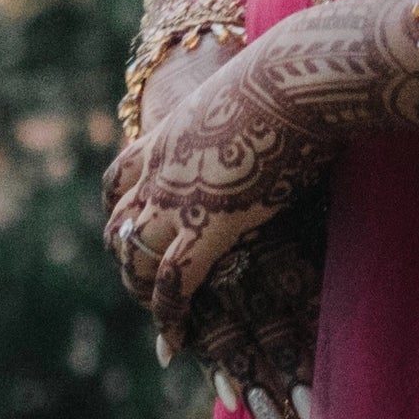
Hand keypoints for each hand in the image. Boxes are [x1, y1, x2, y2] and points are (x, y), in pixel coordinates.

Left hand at [104, 0, 418, 340]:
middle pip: (121, 225)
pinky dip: (170, 317)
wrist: (296, 75)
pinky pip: (174, 283)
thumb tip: (293, 99)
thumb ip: (261, 108)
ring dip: (144, 295)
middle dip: (127, 261)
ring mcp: (178, 197)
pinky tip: (175, 345)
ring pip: (138, 258)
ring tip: (162, 326)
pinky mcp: (207, 224)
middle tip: (140, 292)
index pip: (121, 179)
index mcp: (170, 133)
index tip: (126, 233)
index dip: (123, 210)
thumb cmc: (298, 73)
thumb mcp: (261, 88)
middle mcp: (161, 168)